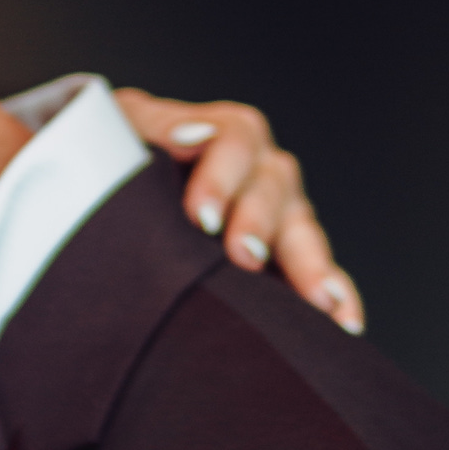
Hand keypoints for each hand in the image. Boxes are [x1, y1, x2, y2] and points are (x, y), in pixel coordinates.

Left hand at [114, 88, 364, 333]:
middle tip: (244, 254)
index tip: (200, 215)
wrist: (102, 200)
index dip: (221, 176)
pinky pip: (320, 275)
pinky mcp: (285, 260)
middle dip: (260, 222)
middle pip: (274, 186)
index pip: (235, 141)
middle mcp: (258, 172)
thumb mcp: (121, 131)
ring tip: (321, 299)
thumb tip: (194, 135)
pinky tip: (346, 323)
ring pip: (302, 232)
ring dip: (312, 264)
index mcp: (222, 136)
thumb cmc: (112, 163)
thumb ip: (152, 126)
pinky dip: (337, 295)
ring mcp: (277, 216)